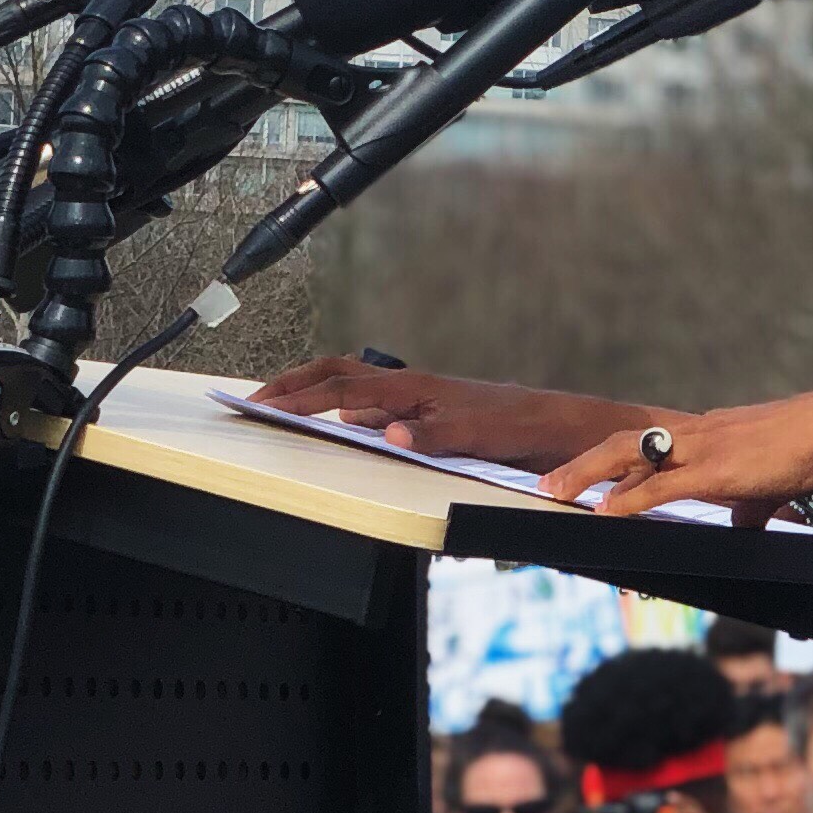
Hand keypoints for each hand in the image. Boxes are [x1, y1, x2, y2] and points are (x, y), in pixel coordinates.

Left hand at [241, 360, 629, 471]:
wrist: (553, 426)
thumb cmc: (492, 429)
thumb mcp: (433, 423)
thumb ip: (394, 419)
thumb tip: (349, 420)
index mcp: (404, 389)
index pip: (338, 376)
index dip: (297, 383)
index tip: (259, 396)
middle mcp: (415, 388)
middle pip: (344, 376)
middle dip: (297, 386)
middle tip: (259, 399)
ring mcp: (442, 405)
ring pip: (380, 393)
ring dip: (332, 399)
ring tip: (293, 408)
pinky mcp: (474, 428)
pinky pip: (440, 430)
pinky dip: (414, 433)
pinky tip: (393, 437)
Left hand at [542, 390, 812, 523]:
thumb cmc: (809, 450)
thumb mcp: (770, 480)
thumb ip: (748, 503)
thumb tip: (740, 524)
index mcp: (704, 435)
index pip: (645, 444)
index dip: (610, 463)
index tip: (581, 481)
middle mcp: (694, 434)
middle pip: (621, 443)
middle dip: (581, 466)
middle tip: (546, 485)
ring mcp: (701, 449)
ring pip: (629, 456)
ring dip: (588, 476)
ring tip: (556, 493)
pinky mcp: (716, 471)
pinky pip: (660, 486)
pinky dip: (627, 499)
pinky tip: (604, 512)